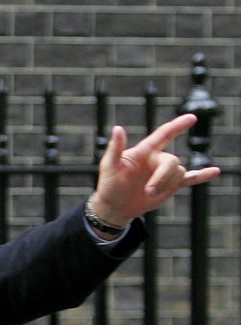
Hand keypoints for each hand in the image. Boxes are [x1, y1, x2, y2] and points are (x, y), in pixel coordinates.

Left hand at [90, 114, 220, 227]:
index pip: (164, 134)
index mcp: (145, 151)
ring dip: (166, 185)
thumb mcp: (109, 166)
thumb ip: (115, 148)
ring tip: (149, 195)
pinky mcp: (170, 186)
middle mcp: (158, 159)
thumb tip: (118, 128)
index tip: (191, 118)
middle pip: (172, 162)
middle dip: (162, 177)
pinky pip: (190, 178)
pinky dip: (202, 175)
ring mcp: (165, 172)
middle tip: (149, 191)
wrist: (115, 206)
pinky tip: (215, 172)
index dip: (177, 126)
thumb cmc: (109, 184)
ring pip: (178, 174)